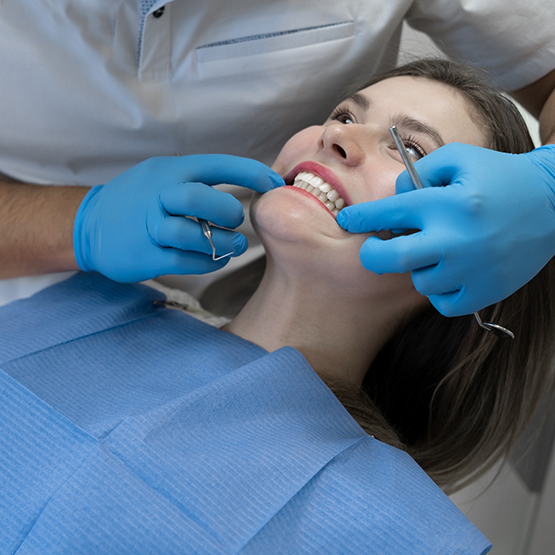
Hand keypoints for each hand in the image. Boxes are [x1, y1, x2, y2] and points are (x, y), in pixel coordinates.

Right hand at [74, 154, 282, 281]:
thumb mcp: (161, 176)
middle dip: (227, 212)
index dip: (251, 173)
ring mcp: (149, 227)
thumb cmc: (137, 200)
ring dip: (222, 243)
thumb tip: (246, 185)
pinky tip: (214, 258)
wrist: (89, 225)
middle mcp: (158, 195)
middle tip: (235, 221)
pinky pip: (186, 261)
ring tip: (234, 245)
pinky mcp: (146, 255)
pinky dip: (208, 261)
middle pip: (199, 198)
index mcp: (169, 171)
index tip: (274, 183)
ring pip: (192, 234)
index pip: (216, 165)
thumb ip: (197, 179)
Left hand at [337, 143, 554, 315]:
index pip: (386, 213)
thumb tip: (394, 198)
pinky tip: (451, 270)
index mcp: (444, 204)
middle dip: (372, 255)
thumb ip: (419, 173)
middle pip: (391, 260)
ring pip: (420, 280)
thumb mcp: (459, 158)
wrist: (553, 203)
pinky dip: (440, 289)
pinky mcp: (484, 292)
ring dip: (420, 266)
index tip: (346, 221)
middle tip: (374, 249)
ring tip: (438, 250)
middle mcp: (454, 239)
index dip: (359, 218)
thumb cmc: (499, 177)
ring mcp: (470, 269)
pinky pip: (442, 301)